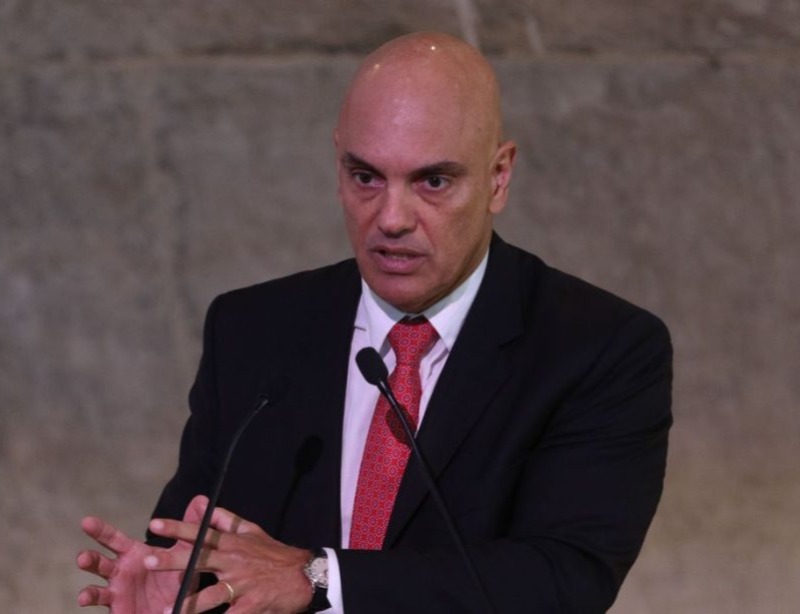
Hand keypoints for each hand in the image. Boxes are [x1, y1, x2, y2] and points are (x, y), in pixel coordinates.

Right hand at [76, 506, 196, 612]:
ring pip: (97, 592)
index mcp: (132, 554)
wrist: (181, 608)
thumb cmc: (177, 577)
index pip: (113, 539)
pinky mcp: (120, 611)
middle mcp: (120, 573)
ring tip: (85, 597)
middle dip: (89, 560)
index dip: (100, 530)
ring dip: (89, 594)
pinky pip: (107, 613)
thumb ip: (189, 527)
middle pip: (98, 564)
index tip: (86, 521)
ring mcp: (117, 594)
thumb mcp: (186, 551)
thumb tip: (202, 499)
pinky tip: (95, 612)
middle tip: (81, 558)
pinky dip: (101, 610)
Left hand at [146, 495, 313, 613]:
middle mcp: (234, 562)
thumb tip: (205, 504)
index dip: (178, 528)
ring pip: (210, 595)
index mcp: (232, 544)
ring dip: (187, 604)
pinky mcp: (251, 605)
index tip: (154, 524)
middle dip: (171, 561)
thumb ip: (227, 520)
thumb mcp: (252, 531)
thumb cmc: (274, 553)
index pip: (201, 533)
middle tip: (146, 560)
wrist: (306, 574)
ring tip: (166, 610)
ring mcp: (242, 585)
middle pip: (198, 560)